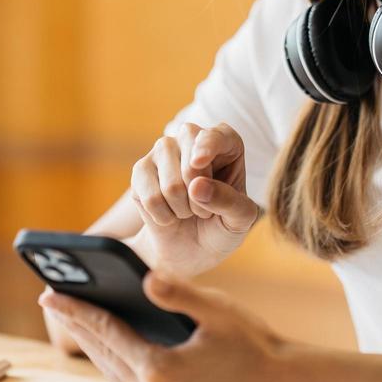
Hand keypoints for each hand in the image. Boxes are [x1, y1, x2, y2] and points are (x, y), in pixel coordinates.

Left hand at [39, 272, 294, 381]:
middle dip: (77, 325)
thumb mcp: (217, 311)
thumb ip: (178, 293)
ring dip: (92, 345)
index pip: (107, 334)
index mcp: (161, 373)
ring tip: (75, 317)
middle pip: (103, 355)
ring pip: (112, 373)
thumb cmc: (255, 346)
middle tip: (53, 299)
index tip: (50, 292)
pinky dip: (114, 360)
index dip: (76, 310)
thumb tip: (144, 278)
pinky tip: (109, 342)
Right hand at [128, 122, 259, 278]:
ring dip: (182, 210)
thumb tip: (196, 186)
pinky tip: (169, 214)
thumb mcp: (240, 219)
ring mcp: (164, 151)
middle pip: (190, 161)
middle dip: (199, 196)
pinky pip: (150, 198)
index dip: (207, 146)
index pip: (216, 135)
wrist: (192, 245)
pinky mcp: (141, 169)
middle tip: (204, 208)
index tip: (199, 161)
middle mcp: (191, 138)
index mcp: (225, 143)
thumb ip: (229, 202)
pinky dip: (164, 216)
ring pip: (171, 185)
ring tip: (187, 210)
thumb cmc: (222, 224)